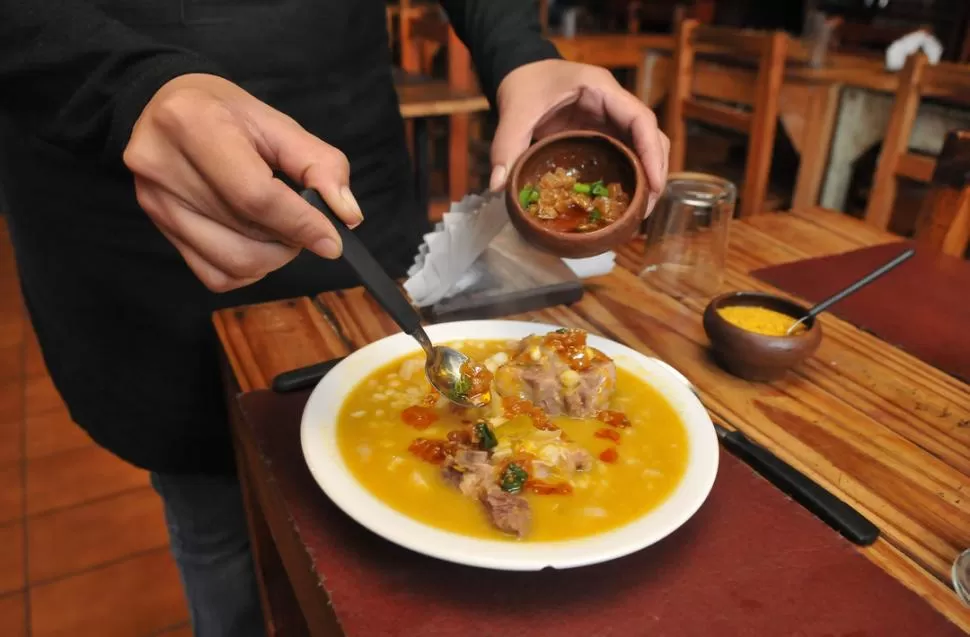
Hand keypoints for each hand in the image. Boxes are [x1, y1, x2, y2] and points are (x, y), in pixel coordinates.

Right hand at [124, 73, 361, 291]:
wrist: (166, 106)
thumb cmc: (225, 113)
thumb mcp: (276, 123)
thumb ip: (319, 164)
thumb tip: (347, 214)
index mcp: (192, 124)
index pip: (255, 196)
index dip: (301, 223)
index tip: (332, 240)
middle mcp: (162, 165)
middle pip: (248, 232)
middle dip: (291, 238)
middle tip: (306, 223)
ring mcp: (154, 200)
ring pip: (233, 262)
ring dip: (273, 257)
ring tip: (280, 229)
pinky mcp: (156, 226)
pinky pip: (215, 275)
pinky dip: (248, 269)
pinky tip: (255, 241)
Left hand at [489, 59, 669, 213]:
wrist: (521, 72)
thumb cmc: (524, 84)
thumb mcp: (515, 111)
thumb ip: (506, 145)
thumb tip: (498, 186)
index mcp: (602, 90)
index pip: (642, 119)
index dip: (652, 153)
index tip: (654, 185)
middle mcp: (614, 104)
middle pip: (651, 137)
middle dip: (655, 172)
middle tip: (644, 211)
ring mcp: (611, 119)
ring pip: (643, 147)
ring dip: (646, 178)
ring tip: (637, 213)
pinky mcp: (603, 133)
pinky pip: (625, 154)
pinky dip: (629, 176)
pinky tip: (621, 202)